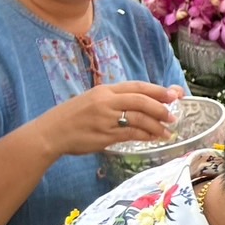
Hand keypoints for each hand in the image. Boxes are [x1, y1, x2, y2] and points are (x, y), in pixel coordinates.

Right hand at [35, 82, 183, 157]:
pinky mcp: (105, 135)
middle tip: (174, 115)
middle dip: (161, 107)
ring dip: (156, 125)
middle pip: (141, 101)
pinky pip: (131, 133)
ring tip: (167, 131)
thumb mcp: (92, 101)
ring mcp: (105, 118)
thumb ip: (114, 101)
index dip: (158, 90)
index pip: (137, 87)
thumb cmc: (71, 118)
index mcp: (104, 91)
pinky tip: (153, 138)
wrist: (49, 133)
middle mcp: (106, 101)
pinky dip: (145, 135)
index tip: (174, 94)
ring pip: (139, 118)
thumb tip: (141, 105)